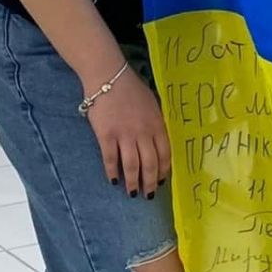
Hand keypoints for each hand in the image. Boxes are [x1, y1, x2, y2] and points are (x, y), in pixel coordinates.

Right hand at [84, 68, 170, 196]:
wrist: (109, 77)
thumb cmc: (132, 90)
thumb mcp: (153, 105)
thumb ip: (157, 124)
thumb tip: (160, 143)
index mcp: (157, 125)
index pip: (165, 153)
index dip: (164, 170)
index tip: (163, 180)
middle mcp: (143, 132)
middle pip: (150, 163)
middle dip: (150, 182)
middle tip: (148, 194)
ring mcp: (124, 135)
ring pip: (132, 165)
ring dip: (133, 182)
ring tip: (132, 193)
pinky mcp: (106, 135)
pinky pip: (111, 159)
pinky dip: (113, 171)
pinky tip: (114, 180)